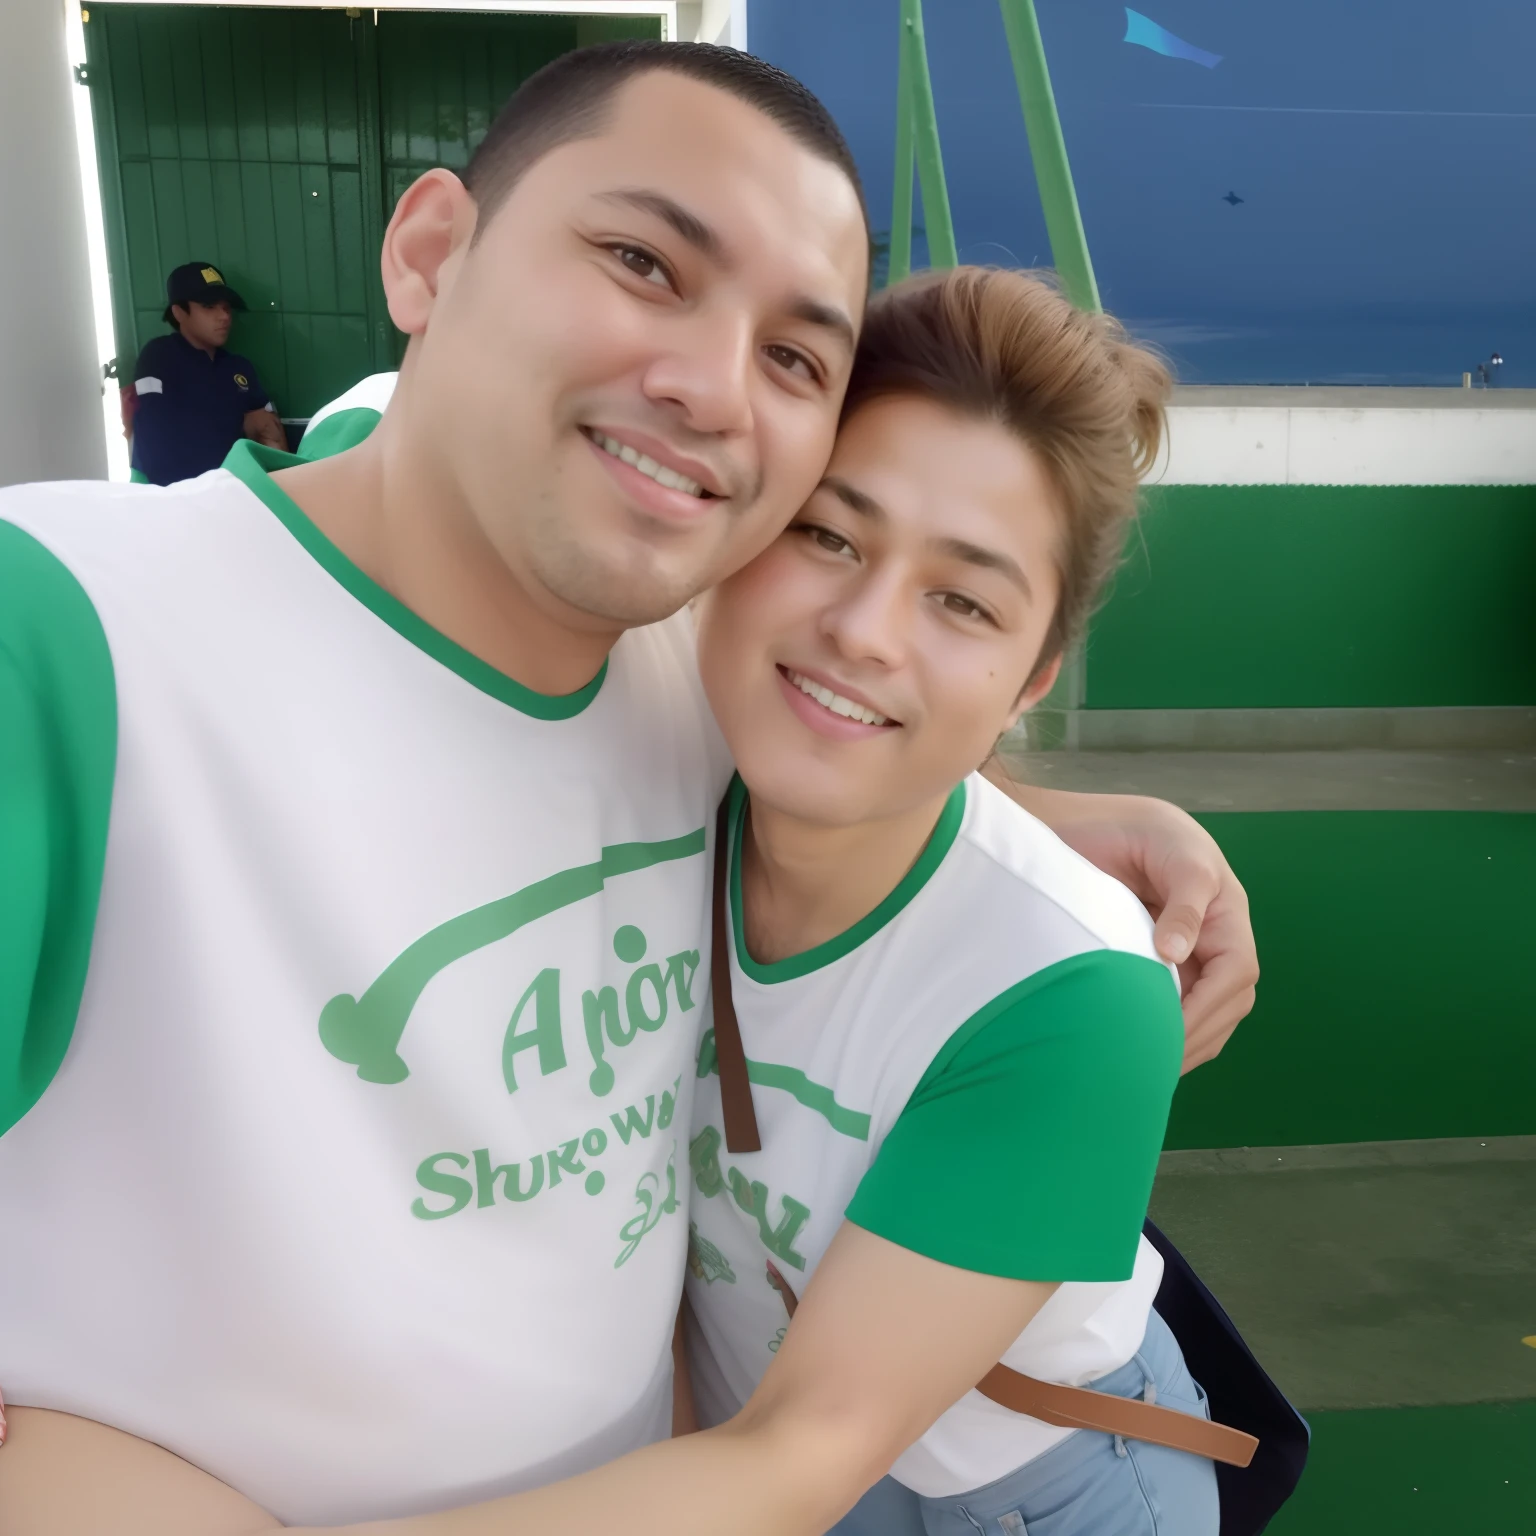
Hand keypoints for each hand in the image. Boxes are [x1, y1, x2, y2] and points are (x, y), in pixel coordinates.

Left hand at [983, 773, 1257, 1071]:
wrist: (1094, 824)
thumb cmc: (1140, 831)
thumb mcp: (1175, 857)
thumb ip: (1184, 903)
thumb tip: (1176, 953)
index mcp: (1226, 914)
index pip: (1236, 971)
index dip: (1208, 1004)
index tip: (1171, 1029)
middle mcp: (1213, 940)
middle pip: (1227, 1002)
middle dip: (1196, 1034)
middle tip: (1155, 1064)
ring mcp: (1188, 956)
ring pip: (1204, 1014)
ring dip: (1183, 1044)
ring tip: (1146, 1069)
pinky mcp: (1156, 967)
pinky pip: (1173, 1009)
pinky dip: (1165, 1035)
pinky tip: (1139, 1053)